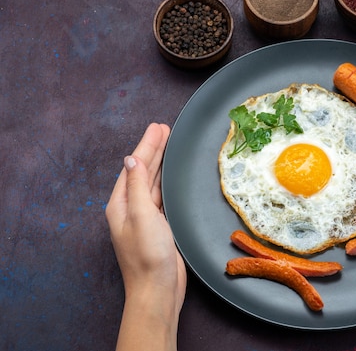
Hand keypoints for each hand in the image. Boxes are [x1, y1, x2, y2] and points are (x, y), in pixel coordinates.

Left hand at [106, 123, 186, 350]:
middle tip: (165, 129)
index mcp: (121, 205)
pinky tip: (172, 176)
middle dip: (153, 149)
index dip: (147, 145)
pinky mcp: (159, 227)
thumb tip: (132, 158)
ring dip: (160, 163)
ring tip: (169, 145)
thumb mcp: (141, 216)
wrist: (157, 290)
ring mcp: (145, 218)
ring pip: (153, 182)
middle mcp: (130, 209)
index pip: (135, 166)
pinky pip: (162, 195)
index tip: (158, 127)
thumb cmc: (147, 257)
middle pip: (143, 171)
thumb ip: (138, 186)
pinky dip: (167, 181)